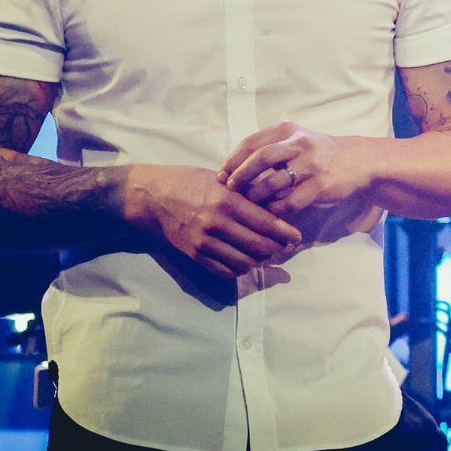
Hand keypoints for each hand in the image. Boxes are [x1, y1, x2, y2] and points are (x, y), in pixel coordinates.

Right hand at [122, 164, 302, 278]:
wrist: (154, 197)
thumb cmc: (191, 182)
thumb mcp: (221, 180)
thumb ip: (247, 193)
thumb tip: (278, 201)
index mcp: (226, 201)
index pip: (265, 222)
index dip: (284, 233)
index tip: (296, 237)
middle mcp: (216, 223)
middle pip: (258, 246)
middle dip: (276, 248)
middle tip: (284, 246)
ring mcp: (204, 242)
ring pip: (244, 262)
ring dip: (259, 260)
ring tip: (265, 253)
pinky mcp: (194, 254)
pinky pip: (225, 270)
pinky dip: (240, 269)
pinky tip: (245, 260)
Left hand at [220, 121, 367, 215]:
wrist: (358, 161)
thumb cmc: (320, 152)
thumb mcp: (297, 139)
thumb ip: (270, 147)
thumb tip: (234, 167)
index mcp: (288, 130)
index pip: (252, 142)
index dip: (233, 160)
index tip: (222, 174)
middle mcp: (299, 143)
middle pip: (259, 159)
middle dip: (240, 176)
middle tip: (229, 189)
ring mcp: (311, 164)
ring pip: (272, 183)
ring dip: (255, 196)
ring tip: (248, 204)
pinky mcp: (320, 185)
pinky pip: (290, 201)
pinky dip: (276, 209)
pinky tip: (269, 214)